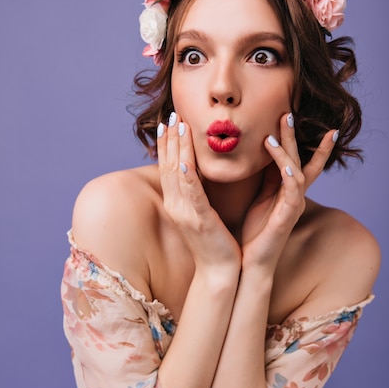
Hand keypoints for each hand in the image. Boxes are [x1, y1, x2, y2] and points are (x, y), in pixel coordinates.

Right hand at [157, 112, 240, 269]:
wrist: (220, 272)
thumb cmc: (216, 242)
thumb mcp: (203, 213)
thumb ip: (199, 193)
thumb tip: (199, 172)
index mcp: (177, 203)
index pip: (169, 167)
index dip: (168, 144)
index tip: (169, 122)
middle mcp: (176, 206)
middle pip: (170, 166)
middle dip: (170, 139)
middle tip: (172, 115)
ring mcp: (185, 214)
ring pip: (178, 175)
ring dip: (178, 148)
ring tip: (179, 126)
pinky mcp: (200, 221)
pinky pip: (192, 196)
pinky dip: (188, 179)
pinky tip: (186, 163)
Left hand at [241, 113, 337, 269]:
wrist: (246, 264)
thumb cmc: (250, 233)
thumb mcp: (256, 199)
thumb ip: (260, 179)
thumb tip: (252, 155)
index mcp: (282, 191)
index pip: (292, 159)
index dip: (294, 140)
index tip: (293, 116)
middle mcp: (292, 196)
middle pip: (298, 159)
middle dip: (293, 136)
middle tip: (288, 113)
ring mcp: (292, 206)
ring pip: (297, 170)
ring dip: (287, 150)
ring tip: (276, 130)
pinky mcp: (288, 217)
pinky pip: (292, 190)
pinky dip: (288, 172)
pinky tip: (281, 160)